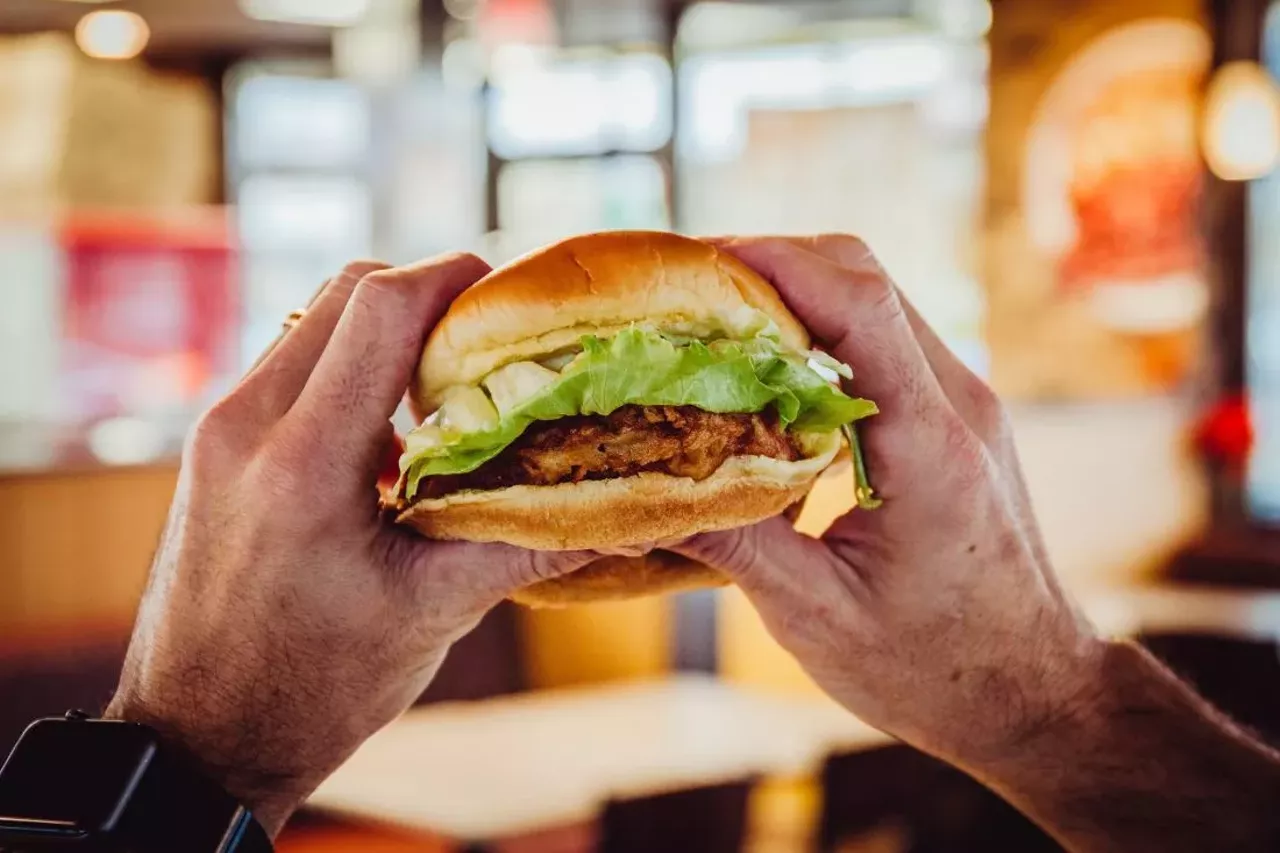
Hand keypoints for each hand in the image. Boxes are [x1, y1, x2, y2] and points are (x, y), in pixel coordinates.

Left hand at [106, 256, 597, 835]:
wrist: (198, 737)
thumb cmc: (313, 688)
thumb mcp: (433, 614)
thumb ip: (530, 544)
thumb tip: (630, 513)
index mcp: (303, 463)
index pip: (381, 307)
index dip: (454, 278)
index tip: (511, 295)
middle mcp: (246, 425)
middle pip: (346, 293)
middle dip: (428, 297)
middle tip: (491, 343)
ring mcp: (219, 430)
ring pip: (315, 323)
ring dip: (387, 333)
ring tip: (449, 390)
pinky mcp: (213, 446)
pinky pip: (290, 366)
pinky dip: (349, 368)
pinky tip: (394, 435)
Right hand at [671, 235, 1102, 766]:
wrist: (1032, 692)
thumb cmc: (933, 669)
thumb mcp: (816, 616)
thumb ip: (732, 541)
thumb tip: (642, 489)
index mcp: (929, 446)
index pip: (859, 305)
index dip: (775, 264)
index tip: (696, 265)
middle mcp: (958, 405)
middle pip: (866, 280)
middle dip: (772, 268)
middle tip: (686, 297)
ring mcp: (964, 406)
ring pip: (874, 302)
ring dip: (794, 297)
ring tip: (713, 329)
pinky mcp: (954, 419)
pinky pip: (883, 341)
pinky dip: (819, 335)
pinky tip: (764, 374)